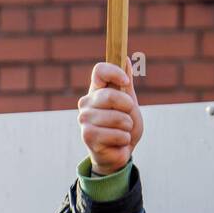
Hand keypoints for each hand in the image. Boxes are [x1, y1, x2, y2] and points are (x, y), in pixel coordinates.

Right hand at [77, 57, 143, 174]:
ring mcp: (85, 119)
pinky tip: (116, 143)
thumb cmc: (123, 126)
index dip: (114, 73)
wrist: (119, 152)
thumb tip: (127, 59)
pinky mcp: (88, 136)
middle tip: (127, 118)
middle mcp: (86, 102)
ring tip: (121, 132)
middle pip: (111, 95)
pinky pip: (117, 134)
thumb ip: (126, 83)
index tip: (125, 82)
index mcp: (96, 90)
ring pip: (118, 118)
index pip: (99, 71)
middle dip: (128, 109)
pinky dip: (124, 140)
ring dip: (127, 128)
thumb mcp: (129, 103)